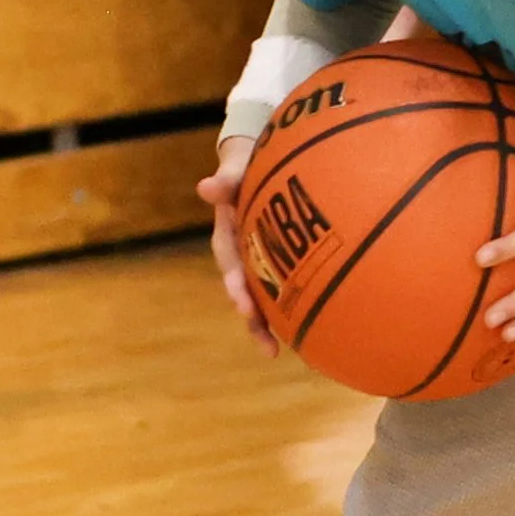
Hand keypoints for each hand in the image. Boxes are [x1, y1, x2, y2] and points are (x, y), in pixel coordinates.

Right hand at [200, 138, 278, 354]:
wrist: (260, 163)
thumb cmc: (248, 166)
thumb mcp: (237, 169)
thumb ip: (227, 179)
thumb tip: (205, 187)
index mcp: (229, 233)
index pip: (229, 261)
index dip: (235, 284)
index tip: (242, 304)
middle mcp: (240, 252)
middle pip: (243, 288)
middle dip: (250, 312)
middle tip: (260, 334)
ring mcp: (258, 260)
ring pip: (260, 296)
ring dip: (264, 323)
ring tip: (273, 352)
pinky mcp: (277, 262)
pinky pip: (284, 287)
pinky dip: (292, 307)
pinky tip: (309, 331)